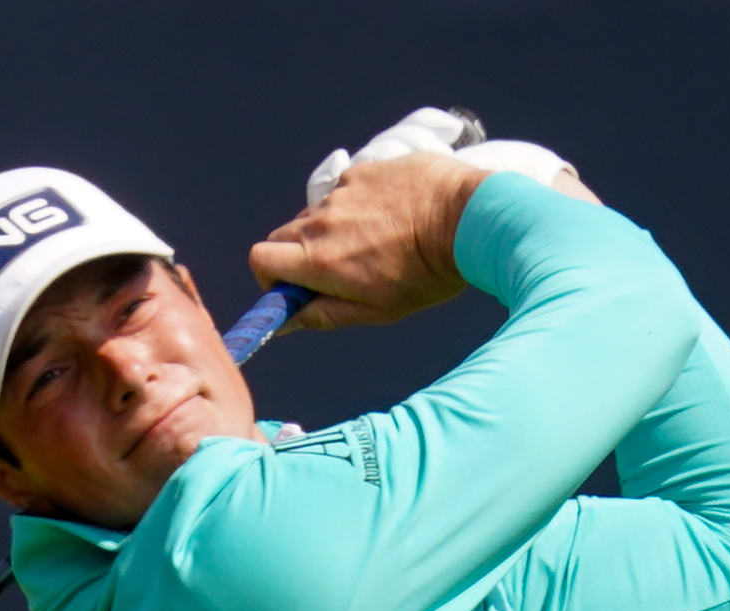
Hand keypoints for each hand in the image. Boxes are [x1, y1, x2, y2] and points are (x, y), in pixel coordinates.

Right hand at [247, 145, 600, 329]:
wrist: (468, 219)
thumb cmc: (427, 274)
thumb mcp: (377, 310)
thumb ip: (325, 314)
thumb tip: (286, 321)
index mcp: (319, 260)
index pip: (260, 259)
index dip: (271, 276)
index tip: (295, 287)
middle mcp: (321, 221)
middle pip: (282, 235)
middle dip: (298, 255)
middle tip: (338, 270)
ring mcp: (341, 191)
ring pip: (316, 214)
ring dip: (332, 230)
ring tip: (378, 242)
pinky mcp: (362, 171)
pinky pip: (344, 191)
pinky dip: (357, 205)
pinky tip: (393, 216)